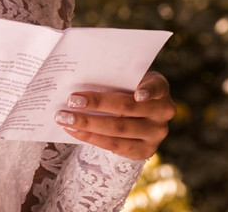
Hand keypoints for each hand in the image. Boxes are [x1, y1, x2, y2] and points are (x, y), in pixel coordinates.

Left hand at [53, 71, 174, 159]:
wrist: (138, 116)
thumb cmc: (126, 89)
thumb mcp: (126, 79)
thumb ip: (114, 78)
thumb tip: (78, 77)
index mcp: (160, 88)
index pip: (156, 87)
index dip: (148, 91)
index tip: (138, 94)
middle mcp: (163, 112)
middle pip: (127, 108)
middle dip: (96, 104)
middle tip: (71, 101)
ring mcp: (155, 134)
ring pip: (118, 130)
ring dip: (87, 124)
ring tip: (64, 118)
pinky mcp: (144, 151)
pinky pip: (114, 146)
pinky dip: (91, 137)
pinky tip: (73, 130)